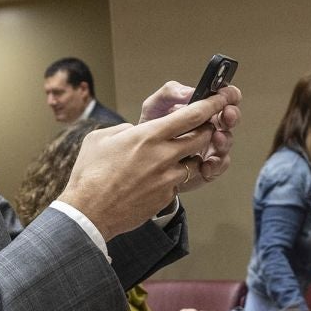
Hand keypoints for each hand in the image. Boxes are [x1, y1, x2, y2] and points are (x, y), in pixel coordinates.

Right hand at [59, 91, 234, 237]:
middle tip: (201, 128)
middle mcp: (164, 155)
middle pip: (203, 137)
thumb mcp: (102, 138)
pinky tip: (155, 179)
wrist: (89, 212)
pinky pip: (180, 183)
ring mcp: (168, 179)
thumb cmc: (90, 173)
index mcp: (149, 135)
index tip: (222, 98)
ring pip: (195, 163)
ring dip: (190, 157)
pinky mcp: (166, 197)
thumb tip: (136, 131)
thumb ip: (125, 129)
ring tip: (173, 157)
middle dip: (206, 130)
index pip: (192, 116)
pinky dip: (174, 178)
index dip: (212, 105)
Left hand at [139, 81, 241, 183]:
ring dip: (224, 140)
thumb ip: (169, 93)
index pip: (221, 100)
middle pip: (230, 120)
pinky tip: (205, 164)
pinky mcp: (204, 169)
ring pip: (225, 144)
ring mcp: (208, 149)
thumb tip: (189, 92)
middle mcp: (208, 129)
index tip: (228, 94)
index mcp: (200, 111)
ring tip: (216, 137)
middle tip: (227, 114)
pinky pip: (217, 168)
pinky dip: (215, 165)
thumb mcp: (153, 107)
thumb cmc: (147, 132)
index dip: (229, 95)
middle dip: (232, 115)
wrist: (136, 161)